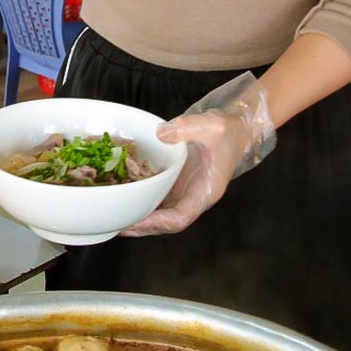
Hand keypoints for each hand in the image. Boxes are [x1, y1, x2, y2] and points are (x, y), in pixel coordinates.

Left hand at [122, 72, 276, 236]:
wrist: (234, 129)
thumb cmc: (226, 130)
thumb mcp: (210, 124)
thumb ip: (186, 128)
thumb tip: (160, 134)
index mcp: (205, 191)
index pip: (181, 218)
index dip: (158, 222)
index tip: (136, 220)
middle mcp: (194, 198)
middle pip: (167, 223)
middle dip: (143, 227)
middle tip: (117, 224)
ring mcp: (186, 193)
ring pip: (162, 214)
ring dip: (140, 218)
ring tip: (115, 218)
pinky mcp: (178, 184)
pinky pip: (159, 198)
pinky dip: (142, 201)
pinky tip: (124, 196)